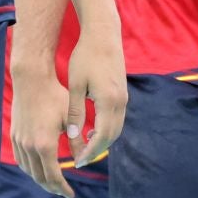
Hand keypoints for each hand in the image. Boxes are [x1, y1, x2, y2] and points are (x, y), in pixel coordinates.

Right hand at [10, 59, 75, 197]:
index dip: (63, 188)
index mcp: (45, 145)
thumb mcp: (70, 119)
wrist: (32, 81)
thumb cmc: (55, 96)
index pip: (54, 176)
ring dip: (40, 179)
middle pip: (39, 177)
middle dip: (52, 187)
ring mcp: (20, 142)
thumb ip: (76, 142)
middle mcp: (29, 147)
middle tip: (63, 192)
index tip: (71, 195)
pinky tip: (38, 167)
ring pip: (29, 170)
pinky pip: (21, 160)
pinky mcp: (15, 135)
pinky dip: (30, 168)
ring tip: (52, 182)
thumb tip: (83, 160)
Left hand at [62, 21, 126, 169]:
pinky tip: (92, 131)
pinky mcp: (122, 93)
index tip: (77, 162)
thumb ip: (75, 112)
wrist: (103, 34)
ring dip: (103, 140)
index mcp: (109, 101)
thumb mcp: (76, 85)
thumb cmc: (86, 57)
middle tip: (80, 160)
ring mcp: (124, 97)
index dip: (90, 151)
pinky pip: (117, 119)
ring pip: (116, 128)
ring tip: (85, 148)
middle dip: (97, 150)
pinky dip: (107, 130)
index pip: (102, 136)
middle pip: (112, 136)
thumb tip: (73, 136)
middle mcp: (121, 102)